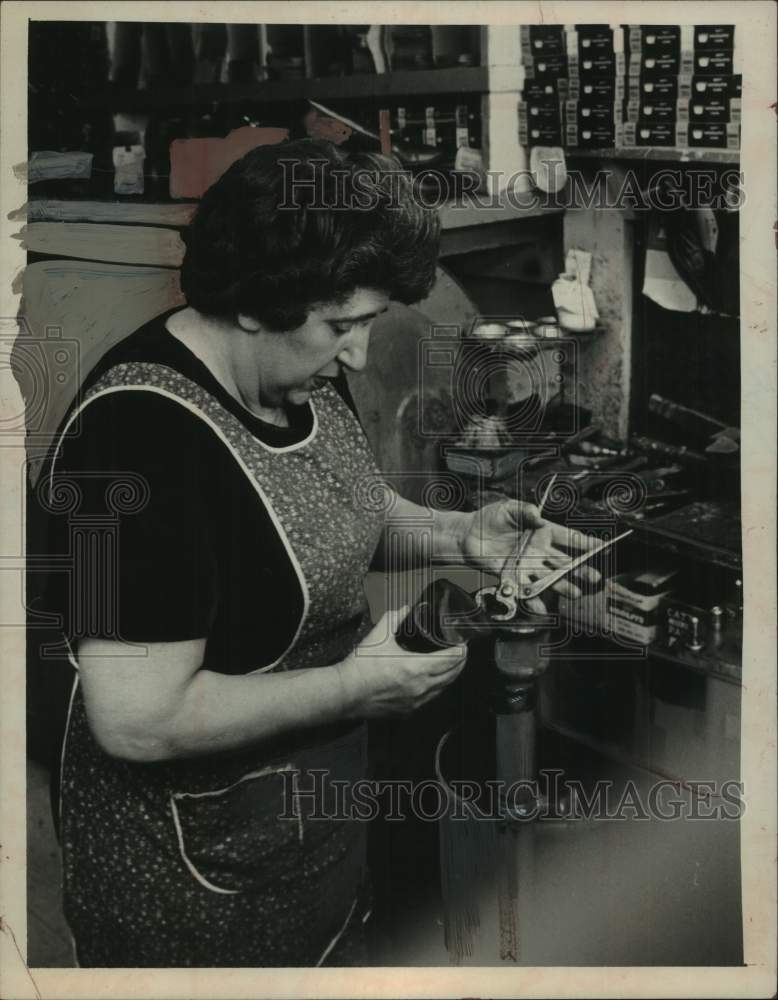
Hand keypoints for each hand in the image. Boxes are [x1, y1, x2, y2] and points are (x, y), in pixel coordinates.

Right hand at [336, 609, 466, 717]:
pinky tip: (432, 680)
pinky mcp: (408, 710)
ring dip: (450, 676)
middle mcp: (421, 687)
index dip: (461, 650)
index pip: (451, 659)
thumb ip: (395, 617)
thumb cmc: (360, 667)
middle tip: (461, 651)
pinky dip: (437, 688)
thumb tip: (406, 608)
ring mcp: (416, 701)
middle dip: (460, 662)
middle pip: (453, 675)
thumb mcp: (379, 635)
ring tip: (450, 664)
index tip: (463, 642)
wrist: (345, 693)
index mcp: (416, 668)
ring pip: (444, 688)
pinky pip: (431, 698)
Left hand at [459, 500, 601, 611]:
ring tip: (575, 593)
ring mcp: (528, 565)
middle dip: (580, 569)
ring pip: (549, 577)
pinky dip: (535, 600)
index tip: (602, 548)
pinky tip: (543, 608)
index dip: (585, 543)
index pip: (568, 538)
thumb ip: (524, 511)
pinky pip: (527, 589)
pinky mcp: (514, 576)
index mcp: (542, 532)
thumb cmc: (490, 518)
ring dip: (562, 586)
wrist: (468, 536)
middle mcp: (539, 551)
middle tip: (594, 577)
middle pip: (563, 561)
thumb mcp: (508, 508)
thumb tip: (538, 516)